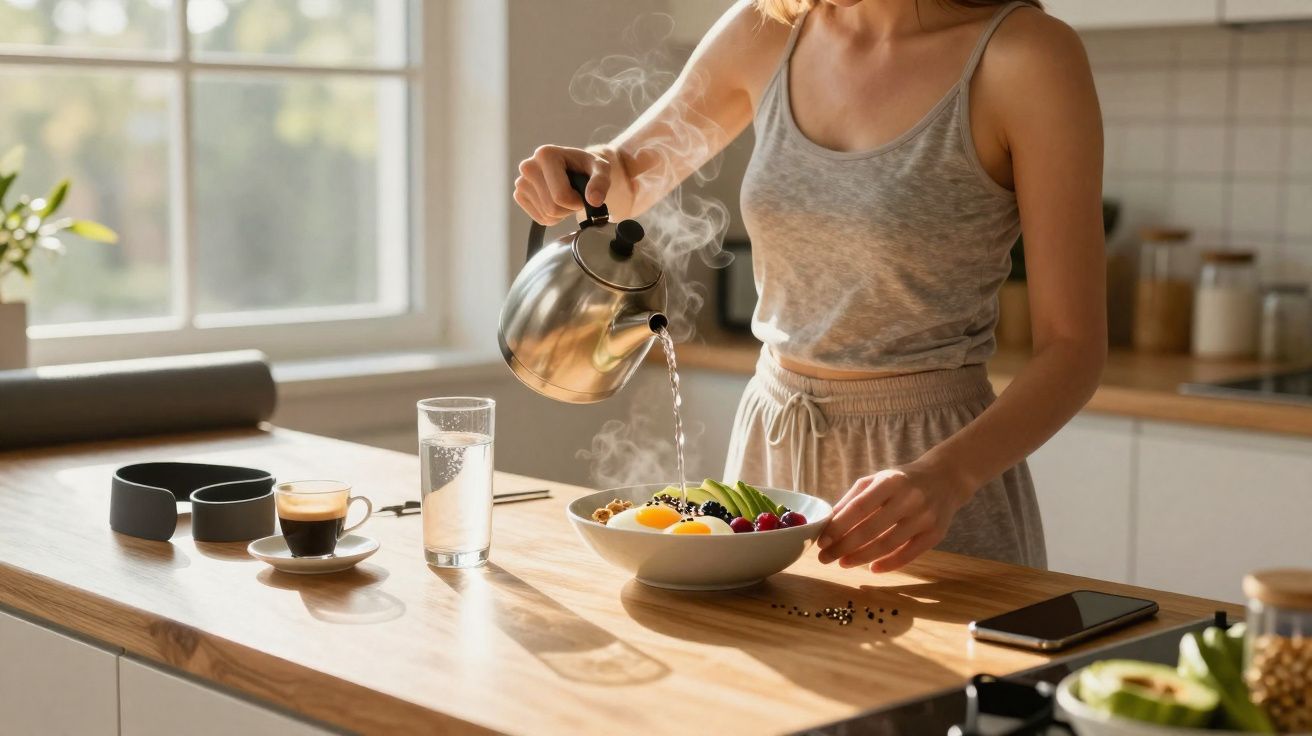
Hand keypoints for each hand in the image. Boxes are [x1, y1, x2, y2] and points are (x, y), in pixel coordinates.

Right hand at [513, 145, 611, 224]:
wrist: (577, 167)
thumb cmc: (588, 167)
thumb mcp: (601, 169)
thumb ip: (601, 182)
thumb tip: (594, 200)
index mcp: (545, 154)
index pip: (561, 196)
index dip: (577, 202)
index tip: (583, 193)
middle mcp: (528, 166)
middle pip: (552, 208)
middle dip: (569, 208)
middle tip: (575, 195)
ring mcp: (521, 181)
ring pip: (546, 216)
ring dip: (562, 212)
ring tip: (566, 196)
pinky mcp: (519, 195)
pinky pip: (540, 219)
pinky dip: (552, 216)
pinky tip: (556, 200)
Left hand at [816, 461, 974, 572]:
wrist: (946, 479)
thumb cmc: (903, 481)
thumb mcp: (878, 480)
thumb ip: (853, 498)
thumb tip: (828, 522)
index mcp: (890, 481)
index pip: (859, 507)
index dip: (838, 527)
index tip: (821, 541)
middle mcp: (909, 499)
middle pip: (870, 529)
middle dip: (844, 547)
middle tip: (825, 558)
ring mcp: (924, 518)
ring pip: (887, 545)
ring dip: (861, 557)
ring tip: (843, 563)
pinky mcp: (935, 534)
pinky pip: (908, 555)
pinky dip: (888, 564)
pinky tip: (872, 568)